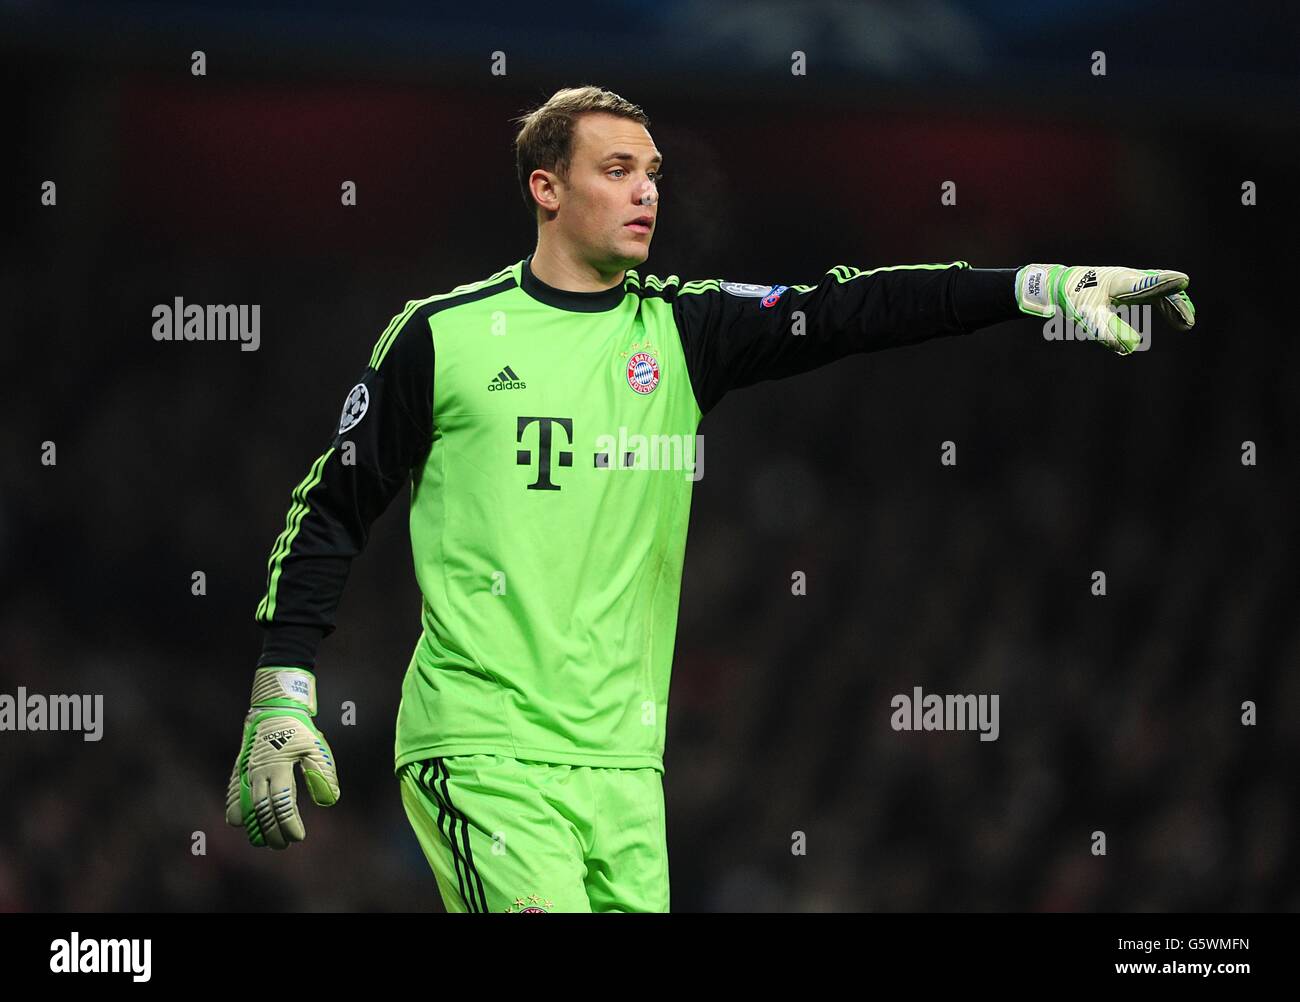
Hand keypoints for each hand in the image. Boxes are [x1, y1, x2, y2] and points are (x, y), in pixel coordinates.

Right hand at [225, 667, 339, 848]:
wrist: (272, 711)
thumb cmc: (298, 730)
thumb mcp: (316, 747)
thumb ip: (322, 773)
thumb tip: (329, 801)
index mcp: (278, 767)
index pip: (282, 803)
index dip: (289, 823)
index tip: (298, 837)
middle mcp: (258, 772)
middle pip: (262, 811)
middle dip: (272, 831)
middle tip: (283, 845)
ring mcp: (246, 772)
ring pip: (245, 807)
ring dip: (254, 826)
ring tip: (263, 841)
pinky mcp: (240, 771)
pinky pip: (234, 795)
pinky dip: (236, 810)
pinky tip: (242, 823)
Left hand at [1016, 264, 1194, 354]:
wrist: (1061, 285)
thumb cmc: (1074, 300)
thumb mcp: (1087, 317)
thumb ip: (1108, 331)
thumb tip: (1130, 348)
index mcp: (1119, 281)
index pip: (1145, 283)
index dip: (1164, 282)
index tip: (1183, 280)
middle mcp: (1129, 278)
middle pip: (1159, 287)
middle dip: (1175, 302)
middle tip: (1188, 322)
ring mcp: (1131, 281)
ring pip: (1160, 292)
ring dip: (1174, 306)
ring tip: (1186, 324)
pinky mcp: (1131, 288)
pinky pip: (1155, 296)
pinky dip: (1167, 306)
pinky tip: (1176, 320)